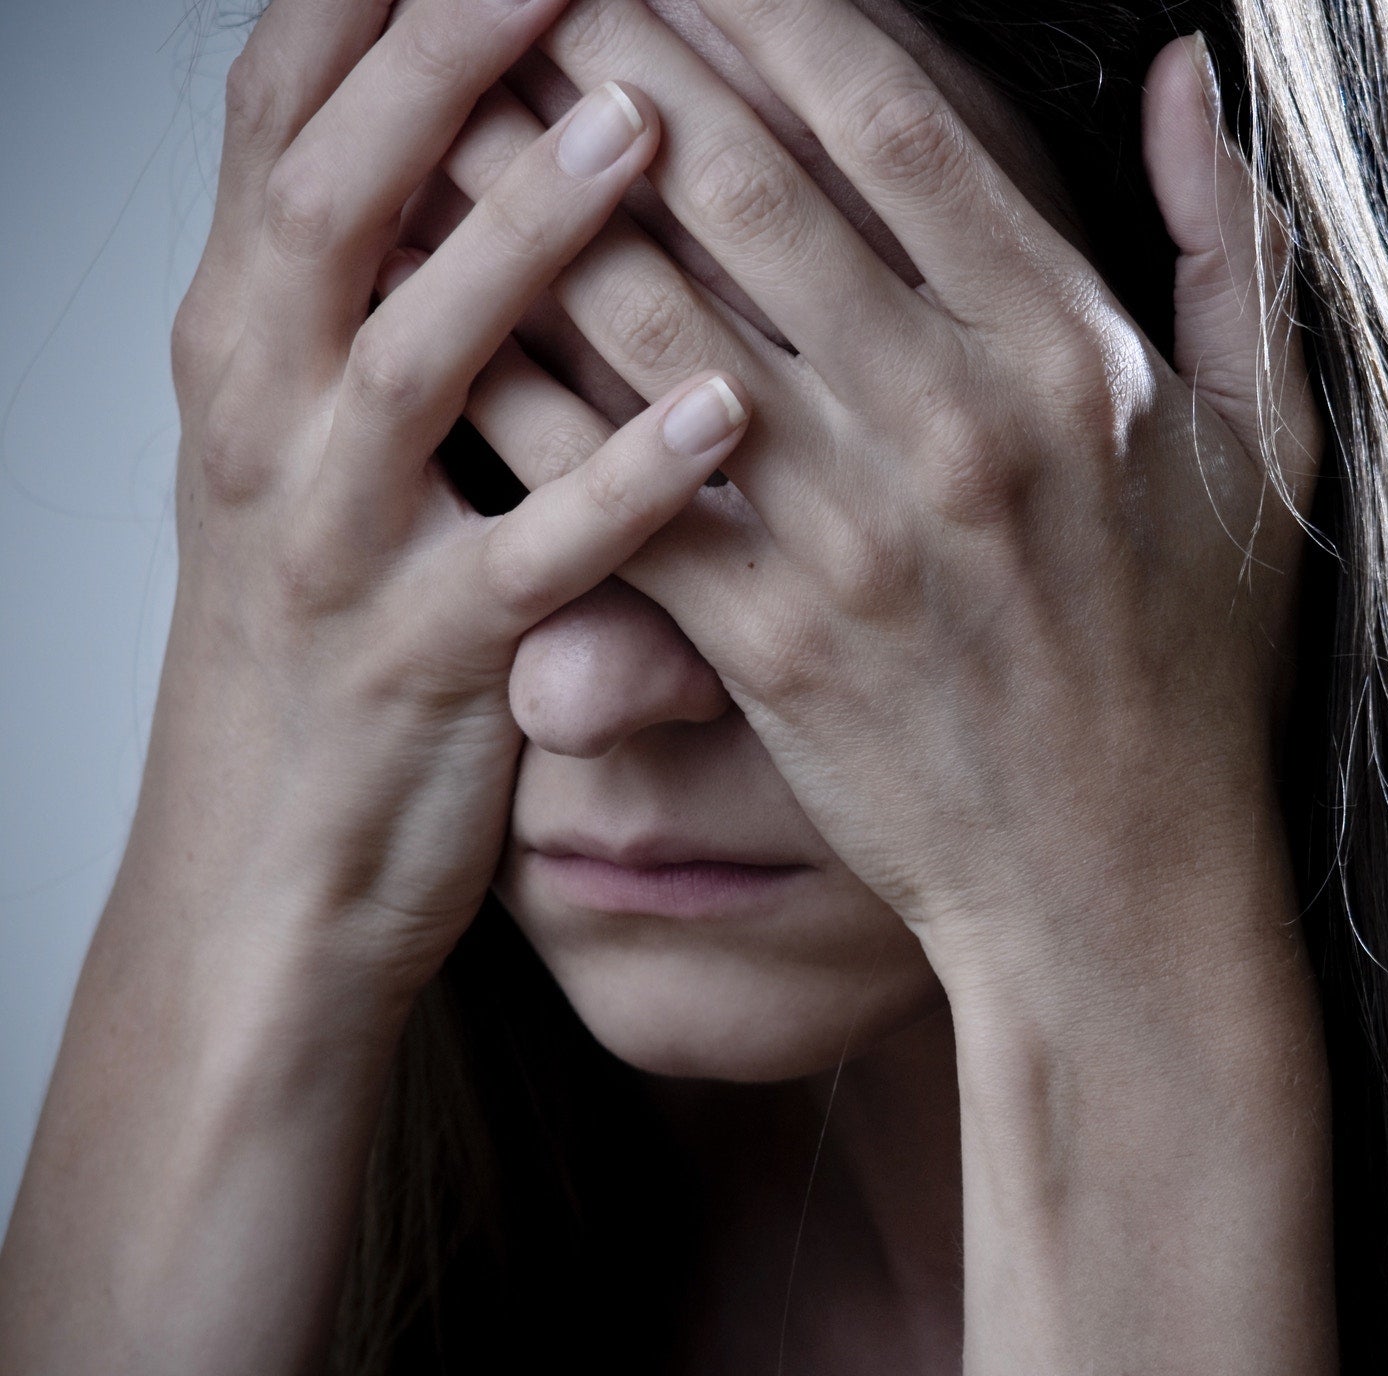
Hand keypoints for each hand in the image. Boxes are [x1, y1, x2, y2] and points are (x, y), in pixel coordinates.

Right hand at [145, 0, 750, 999]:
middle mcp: (264, 413)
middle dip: (444, 57)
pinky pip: (525, 563)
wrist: (268, 867)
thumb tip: (493, 120)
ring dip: (524, 232)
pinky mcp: (418, 664)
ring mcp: (330, 540)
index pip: (287, 114)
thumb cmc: (335, 627)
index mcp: (251, 336)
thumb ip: (394, 288)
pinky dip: (618, 487)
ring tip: (642, 124)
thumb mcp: (326, 440)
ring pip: (415, 356)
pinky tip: (721, 414)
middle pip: (334, 193)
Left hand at [446, 0, 1319, 1004]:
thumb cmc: (1196, 659)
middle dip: (614, 52)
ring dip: (530, 194)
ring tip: (450, 103)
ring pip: (644, 315)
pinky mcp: (764, 638)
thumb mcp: (1270, 441)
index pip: (892, 121)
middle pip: (738, 185)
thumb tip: (1185, 72)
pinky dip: (523, 386)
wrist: (1118, 879)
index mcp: (1070, 354)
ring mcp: (847, 534)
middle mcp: (951, 424)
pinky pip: (613, 483)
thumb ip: (1234, 245)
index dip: (770, 6)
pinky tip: (450, 309)